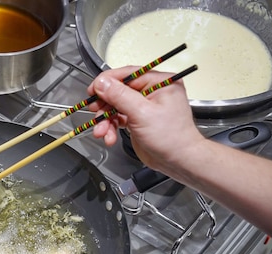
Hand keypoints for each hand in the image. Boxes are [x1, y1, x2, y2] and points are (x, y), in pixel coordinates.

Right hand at [86, 67, 203, 172]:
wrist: (178, 161)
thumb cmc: (171, 137)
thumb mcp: (142, 113)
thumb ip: (120, 96)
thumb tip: (102, 82)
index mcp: (159, 82)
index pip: (128, 74)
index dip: (108, 81)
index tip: (93, 89)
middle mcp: (151, 92)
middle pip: (119, 91)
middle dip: (105, 105)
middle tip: (95, 111)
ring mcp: (144, 106)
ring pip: (115, 106)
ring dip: (106, 120)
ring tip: (102, 132)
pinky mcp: (137, 119)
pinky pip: (118, 118)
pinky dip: (111, 128)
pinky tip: (109, 137)